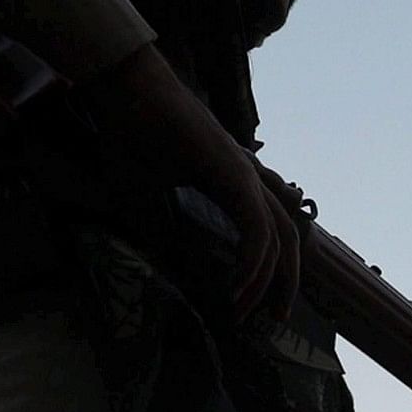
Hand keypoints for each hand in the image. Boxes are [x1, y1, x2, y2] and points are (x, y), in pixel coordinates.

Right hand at [74, 40, 298, 329]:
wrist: (125, 91)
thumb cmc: (129, 136)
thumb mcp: (141, 196)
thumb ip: (158, 227)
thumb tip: (160, 262)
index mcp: (231, 184)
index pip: (265, 234)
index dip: (263, 271)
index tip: (245, 304)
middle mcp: (248, 181)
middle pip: (287, 240)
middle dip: (285, 283)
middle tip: (272, 320)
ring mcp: (246, 175)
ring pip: (280, 238)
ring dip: (269, 281)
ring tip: (249, 313)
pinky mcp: (236, 175)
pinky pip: (259, 230)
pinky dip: (254, 264)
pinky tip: (240, 290)